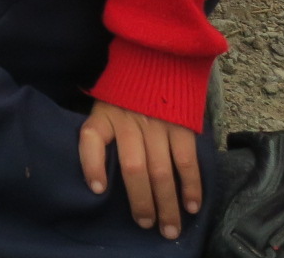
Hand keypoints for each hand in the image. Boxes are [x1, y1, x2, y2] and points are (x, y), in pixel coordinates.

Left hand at [79, 99, 202, 239]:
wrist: (160, 56)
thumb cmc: (128, 90)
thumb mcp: (106, 102)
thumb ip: (102, 131)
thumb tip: (99, 178)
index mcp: (105, 113)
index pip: (90, 138)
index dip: (91, 165)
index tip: (97, 189)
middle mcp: (130, 121)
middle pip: (133, 168)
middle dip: (141, 202)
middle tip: (147, 225)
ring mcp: (158, 123)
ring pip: (161, 171)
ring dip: (167, 203)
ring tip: (170, 227)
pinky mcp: (182, 125)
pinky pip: (186, 160)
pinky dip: (191, 185)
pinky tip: (192, 206)